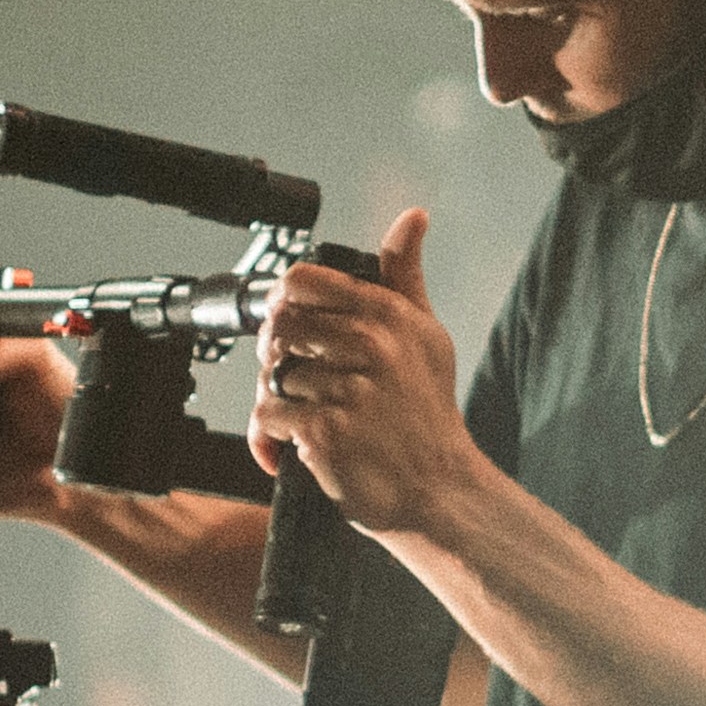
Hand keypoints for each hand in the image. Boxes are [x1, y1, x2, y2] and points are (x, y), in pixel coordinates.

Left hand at [252, 213, 478, 539]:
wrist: (438, 488)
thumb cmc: (427, 412)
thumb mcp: (425, 334)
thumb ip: (403, 274)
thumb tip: (412, 216)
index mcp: (386, 313)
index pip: (300, 281)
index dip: (282, 304)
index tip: (290, 328)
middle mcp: (369, 344)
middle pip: (277, 327)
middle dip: (274, 356)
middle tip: (295, 381)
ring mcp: (347, 388)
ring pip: (270, 376)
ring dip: (276, 402)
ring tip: (303, 418)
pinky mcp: (326, 431)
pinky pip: (268, 417)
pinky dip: (269, 438)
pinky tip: (293, 447)